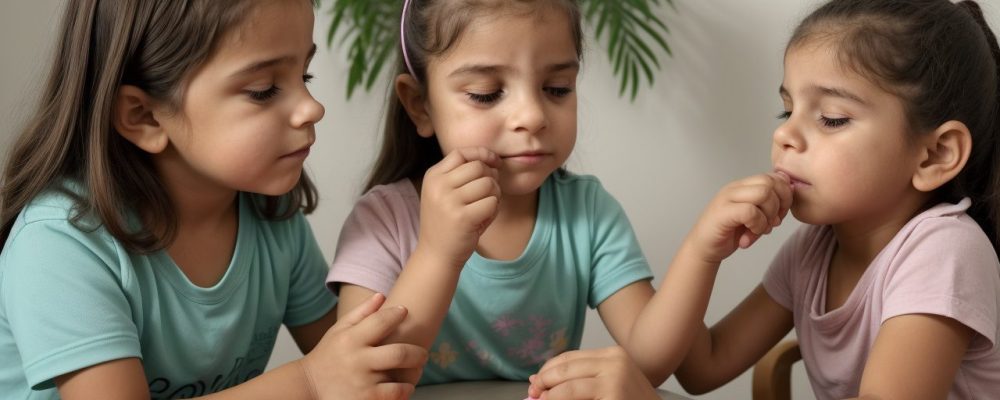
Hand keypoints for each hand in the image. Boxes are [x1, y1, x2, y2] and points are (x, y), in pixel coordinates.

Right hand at [300, 293, 427, 399]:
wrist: (308, 386)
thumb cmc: (327, 356)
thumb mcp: (338, 331)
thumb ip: (361, 313)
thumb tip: (382, 296)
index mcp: (351, 339)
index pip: (382, 321)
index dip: (398, 314)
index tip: (405, 312)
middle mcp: (358, 360)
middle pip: (399, 353)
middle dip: (418, 353)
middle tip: (424, 354)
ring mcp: (362, 382)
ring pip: (400, 378)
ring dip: (413, 375)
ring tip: (416, 371)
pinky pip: (394, 395)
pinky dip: (404, 392)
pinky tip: (405, 388)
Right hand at [416, 147, 501, 267]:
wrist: (436, 255)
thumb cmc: (447, 222)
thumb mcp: (444, 193)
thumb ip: (462, 175)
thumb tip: (492, 160)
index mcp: (433, 176)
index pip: (461, 153)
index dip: (481, 154)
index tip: (494, 163)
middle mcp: (438, 186)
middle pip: (478, 166)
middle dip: (491, 177)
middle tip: (489, 193)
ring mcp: (449, 201)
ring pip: (488, 183)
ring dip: (495, 194)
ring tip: (486, 206)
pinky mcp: (463, 218)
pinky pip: (492, 202)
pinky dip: (494, 210)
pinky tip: (485, 218)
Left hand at [526, 347, 661, 399]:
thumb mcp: (610, 385)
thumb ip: (579, 380)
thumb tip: (537, 380)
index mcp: (614, 354)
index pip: (569, 357)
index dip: (547, 370)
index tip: (535, 382)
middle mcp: (615, 361)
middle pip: (565, 369)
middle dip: (543, 382)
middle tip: (532, 394)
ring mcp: (615, 379)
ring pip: (566, 388)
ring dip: (548, 398)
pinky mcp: (613, 396)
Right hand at [686, 172, 791, 263]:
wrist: (703, 248)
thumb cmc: (728, 233)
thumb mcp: (754, 216)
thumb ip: (768, 204)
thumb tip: (790, 192)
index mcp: (743, 186)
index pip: (773, 177)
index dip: (784, 196)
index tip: (779, 215)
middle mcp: (735, 188)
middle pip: (770, 182)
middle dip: (780, 205)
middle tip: (773, 223)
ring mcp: (727, 199)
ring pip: (763, 193)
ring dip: (768, 216)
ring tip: (760, 230)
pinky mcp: (722, 213)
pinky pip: (750, 211)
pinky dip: (757, 225)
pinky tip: (749, 237)